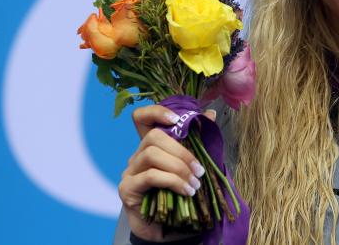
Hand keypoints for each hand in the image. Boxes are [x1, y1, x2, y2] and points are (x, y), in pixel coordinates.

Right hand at [117, 105, 215, 240]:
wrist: (166, 226)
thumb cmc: (179, 193)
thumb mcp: (190, 165)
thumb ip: (198, 141)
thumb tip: (211, 113)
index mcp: (152, 146)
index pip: (142, 117)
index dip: (157, 112)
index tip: (178, 120)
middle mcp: (137, 155)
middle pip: (153, 136)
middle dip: (181, 151)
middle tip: (199, 170)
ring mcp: (130, 171)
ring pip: (151, 154)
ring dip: (179, 168)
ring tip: (195, 184)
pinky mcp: (128, 188)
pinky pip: (150, 176)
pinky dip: (173, 181)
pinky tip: (186, 191)